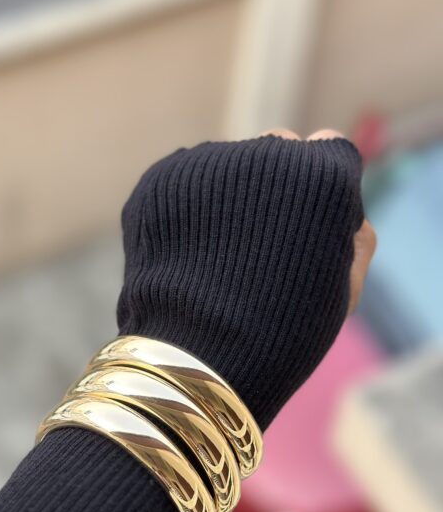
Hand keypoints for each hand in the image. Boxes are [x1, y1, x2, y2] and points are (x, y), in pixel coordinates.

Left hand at [117, 128, 375, 430]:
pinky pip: (183, 183)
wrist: (198, 360)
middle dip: (273, 187)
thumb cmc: (283, 334)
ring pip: (226, 167)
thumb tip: (342, 209)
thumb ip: (353, 234)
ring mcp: (206, 163)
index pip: (330, 152)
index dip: (321, 194)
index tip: (307, 229)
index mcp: (321, 174)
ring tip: (216, 260)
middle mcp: (264, 154)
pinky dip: (185, 210)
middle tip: (257, 248)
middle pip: (276, 151)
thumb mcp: (342, 289)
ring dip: (227, 197)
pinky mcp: (159, 180)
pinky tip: (186, 256)